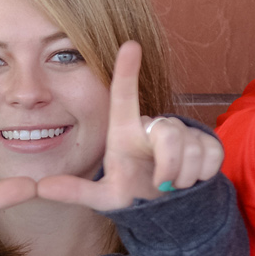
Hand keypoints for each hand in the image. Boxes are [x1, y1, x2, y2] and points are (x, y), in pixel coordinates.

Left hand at [36, 41, 222, 209]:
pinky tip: (192, 179)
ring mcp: (183, 132)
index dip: (127, 72)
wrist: (167, 210)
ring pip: (192, 147)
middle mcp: (153, 127)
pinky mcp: (208, 142)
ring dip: (185, 175)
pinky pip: (212, 153)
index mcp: (125, 133)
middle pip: (169, 134)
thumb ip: (76, 191)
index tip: (129, 45)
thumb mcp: (106, 197)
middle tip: (162, 185)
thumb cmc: (133, 195)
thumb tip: (42, 188)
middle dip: (169, 165)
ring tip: (173, 185)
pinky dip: (204, 173)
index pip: (124, 98)